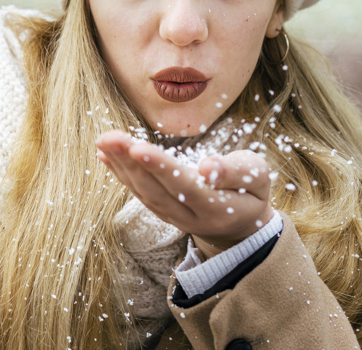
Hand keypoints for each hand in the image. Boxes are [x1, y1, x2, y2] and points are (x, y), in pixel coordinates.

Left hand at [96, 130, 273, 258]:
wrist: (239, 225)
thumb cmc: (250, 192)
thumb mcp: (257, 178)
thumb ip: (235, 172)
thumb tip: (208, 167)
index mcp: (216, 208)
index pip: (183, 187)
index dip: (160, 168)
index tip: (138, 147)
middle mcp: (189, 217)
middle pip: (155, 190)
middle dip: (130, 162)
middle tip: (110, 137)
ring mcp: (172, 217)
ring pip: (142, 192)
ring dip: (120, 165)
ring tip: (104, 140)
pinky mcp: (161, 211)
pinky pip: (137, 192)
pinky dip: (120, 173)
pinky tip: (105, 154)